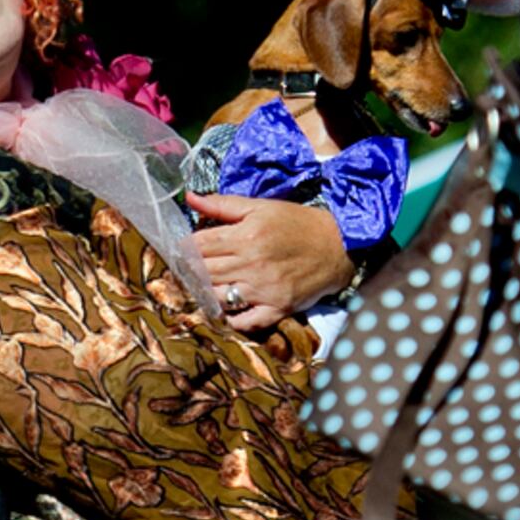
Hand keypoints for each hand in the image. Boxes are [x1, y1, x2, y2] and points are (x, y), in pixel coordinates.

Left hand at [184, 192, 355, 331]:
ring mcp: (264, 290)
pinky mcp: (277, 308)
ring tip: (205, 286)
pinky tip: (228, 310)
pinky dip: (232, 319)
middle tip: (187, 269)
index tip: (182, 249)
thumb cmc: (296, 223)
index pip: (200, 245)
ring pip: (218, 297)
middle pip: (204, 271)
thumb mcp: (261, 207)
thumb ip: (223, 205)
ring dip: (207, 293)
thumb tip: (190, 197)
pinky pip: (246, 322)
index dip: (185, 247)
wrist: (337, 245)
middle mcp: (252, 264)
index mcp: (245, 236)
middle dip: (191, 270)